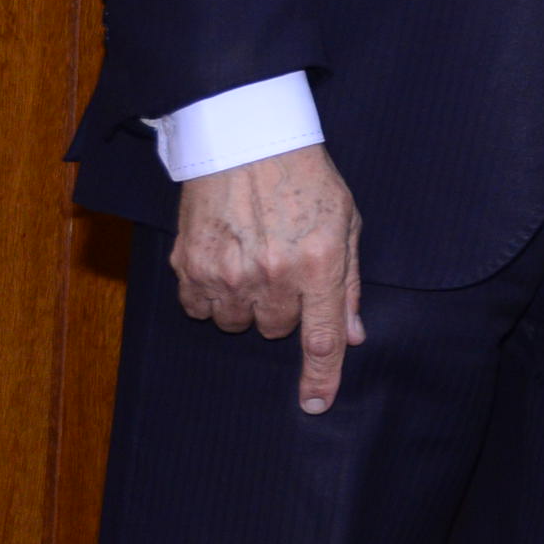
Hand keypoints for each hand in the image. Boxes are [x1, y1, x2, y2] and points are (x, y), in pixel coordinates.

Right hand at [171, 142, 363, 413]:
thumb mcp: (345, 222)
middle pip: (276, 330)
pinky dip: (212, 294)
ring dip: (248, 302)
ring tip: (254, 257)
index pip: (322, 337)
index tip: (316, 405)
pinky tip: (225, 259)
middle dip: (284, 308)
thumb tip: (353, 335)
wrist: (245, 138)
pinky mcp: (189, 264)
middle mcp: (271, 273)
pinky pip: (199, 308)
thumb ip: (348, 283)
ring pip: (237, 322)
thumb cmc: (304, 177)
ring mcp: (226, 272)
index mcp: (318, 262)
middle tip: (285, 266)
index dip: (322, 377)